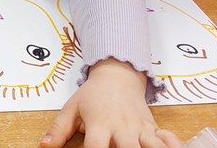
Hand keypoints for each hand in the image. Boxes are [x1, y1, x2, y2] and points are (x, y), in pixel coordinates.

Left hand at [41, 59, 181, 147]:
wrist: (117, 76)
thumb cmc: (92, 95)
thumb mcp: (72, 108)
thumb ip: (59, 129)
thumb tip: (44, 145)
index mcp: (100, 123)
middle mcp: (122, 127)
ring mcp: (140, 127)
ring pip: (153, 146)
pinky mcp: (152, 128)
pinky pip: (168, 139)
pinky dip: (172, 146)